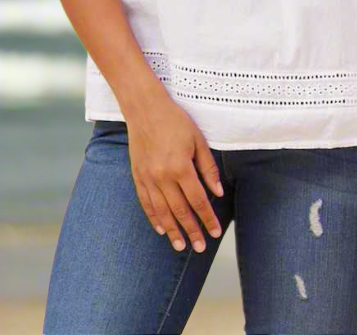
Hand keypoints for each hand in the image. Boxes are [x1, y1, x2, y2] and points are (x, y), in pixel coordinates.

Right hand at [121, 88, 223, 253]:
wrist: (145, 108)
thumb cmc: (175, 120)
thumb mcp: (198, 139)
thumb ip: (208, 168)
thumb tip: (218, 192)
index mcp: (180, 167)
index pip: (198, 200)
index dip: (207, 218)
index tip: (214, 233)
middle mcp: (162, 177)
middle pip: (180, 211)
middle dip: (191, 231)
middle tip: (200, 247)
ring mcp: (147, 178)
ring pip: (161, 212)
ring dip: (172, 231)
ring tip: (180, 245)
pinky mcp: (137, 176)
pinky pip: (145, 203)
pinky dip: (153, 218)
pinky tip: (160, 228)